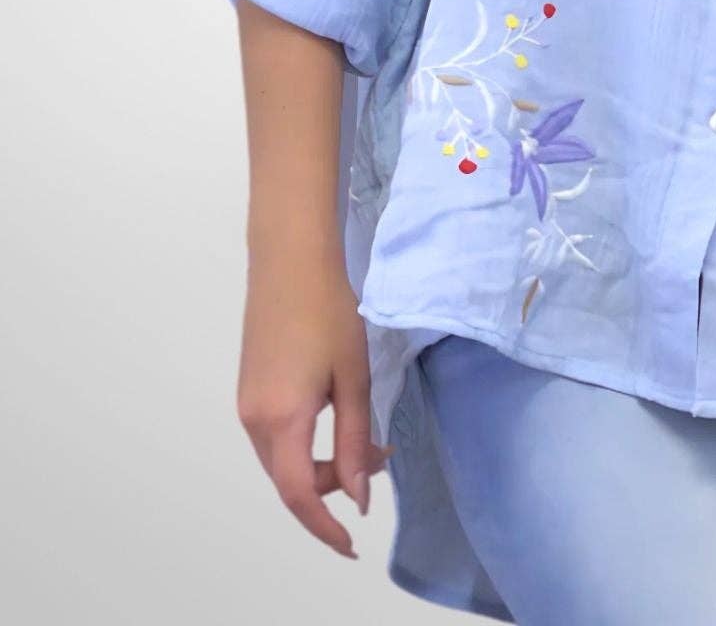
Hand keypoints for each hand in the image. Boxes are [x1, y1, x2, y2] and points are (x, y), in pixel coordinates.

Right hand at [236, 247, 394, 559]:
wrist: (290, 260)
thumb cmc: (328, 311)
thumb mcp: (353, 377)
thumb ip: (354, 440)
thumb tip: (358, 495)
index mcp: (281, 420)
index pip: (299, 495)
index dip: (324, 527)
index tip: (351, 544)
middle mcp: (253, 420)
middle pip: (290, 480)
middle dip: (334, 486)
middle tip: (380, 458)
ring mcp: (246, 405)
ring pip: (281, 460)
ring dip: (320, 464)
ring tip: (365, 437)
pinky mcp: (248, 390)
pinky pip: (274, 438)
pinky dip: (305, 445)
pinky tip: (334, 420)